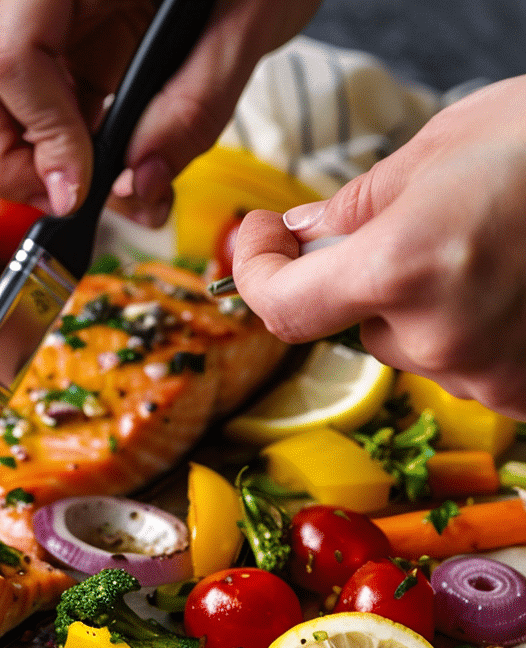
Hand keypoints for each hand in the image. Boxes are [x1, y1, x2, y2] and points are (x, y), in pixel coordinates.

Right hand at [0, 0, 320, 225]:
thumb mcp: (252, 19)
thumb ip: (193, 104)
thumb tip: (136, 184)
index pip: (10, 52)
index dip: (40, 133)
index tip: (83, 190)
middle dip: (4, 161)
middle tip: (67, 201)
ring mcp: (47, 27)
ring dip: (33, 173)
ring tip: (107, 197)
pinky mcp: (67, 59)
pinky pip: (34, 122)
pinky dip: (69, 168)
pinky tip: (123, 180)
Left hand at [232, 76, 525, 418]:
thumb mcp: (438, 150)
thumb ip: (352, 207)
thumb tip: (300, 237)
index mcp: (404, 268)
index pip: (282, 309)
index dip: (254, 276)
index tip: (257, 243)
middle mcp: (441, 338)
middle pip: (357, 326)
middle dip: (362, 279)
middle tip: (410, 224)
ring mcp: (489, 373)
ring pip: (412, 347)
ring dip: (420, 305)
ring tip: (483, 246)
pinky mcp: (525, 390)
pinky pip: (463, 363)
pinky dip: (466, 326)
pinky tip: (508, 281)